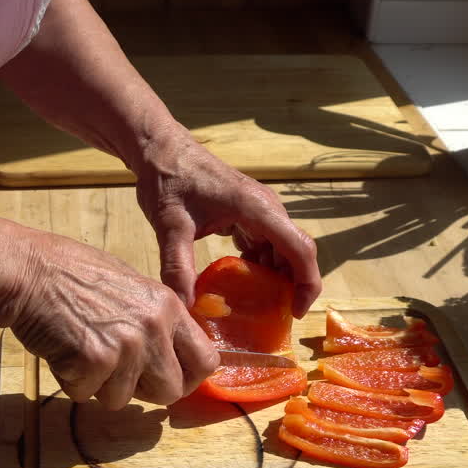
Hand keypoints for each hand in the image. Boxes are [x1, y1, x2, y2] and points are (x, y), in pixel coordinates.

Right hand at [11, 231, 219, 409]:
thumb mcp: (130, 286)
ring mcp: (125, 346)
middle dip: (143, 391)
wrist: (28, 271)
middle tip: (116, 374)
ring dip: (99, 385)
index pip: (206, 360)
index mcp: (168, 305)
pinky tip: (62, 350)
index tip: (167, 380)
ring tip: (80, 350)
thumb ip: (156, 320)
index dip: (187, 378)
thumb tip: (172, 355)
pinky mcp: (93, 362)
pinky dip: (71, 381)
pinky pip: (86, 395)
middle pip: (169, 391)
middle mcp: (154, 327)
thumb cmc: (72, 275)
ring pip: (122, 399)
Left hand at [133, 128, 321, 317]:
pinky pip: (266, 243)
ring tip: (259, 308)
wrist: (160, 149)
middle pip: (296, 250)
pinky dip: (261, 266)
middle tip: (275, 318)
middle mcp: (266, 207)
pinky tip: (243, 285)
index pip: (299, 248)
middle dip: (293, 285)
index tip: (295, 312)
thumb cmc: (168, 180)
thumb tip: (185, 306)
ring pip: (282, 248)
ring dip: (277, 277)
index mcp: (257, 208)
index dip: (307, 283)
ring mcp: (259, 208)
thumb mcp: (169, 225)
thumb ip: (177, 266)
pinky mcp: (247, 212)